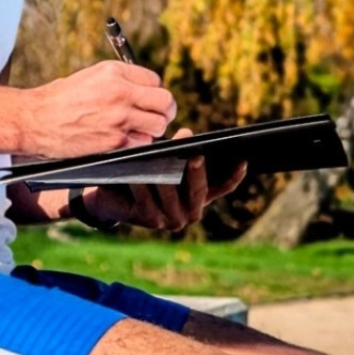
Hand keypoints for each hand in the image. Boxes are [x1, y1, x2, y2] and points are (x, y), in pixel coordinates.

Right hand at [23, 60, 176, 158]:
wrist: (35, 120)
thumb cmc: (58, 99)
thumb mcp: (89, 77)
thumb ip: (118, 81)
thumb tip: (143, 92)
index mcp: (113, 72)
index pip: (155, 80)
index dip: (151, 92)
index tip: (145, 100)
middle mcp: (120, 91)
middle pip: (165, 101)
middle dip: (163, 110)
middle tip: (155, 115)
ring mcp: (119, 117)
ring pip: (159, 124)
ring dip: (152, 128)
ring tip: (136, 129)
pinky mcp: (115, 140)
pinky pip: (143, 142)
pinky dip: (137, 143)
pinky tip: (122, 139)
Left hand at [83, 128, 247, 231]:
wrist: (110, 195)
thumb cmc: (142, 173)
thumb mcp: (164, 162)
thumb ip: (178, 153)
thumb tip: (187, 134)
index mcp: (199, 198)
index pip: (222, 186)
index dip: (234, 175)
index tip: (243, 159)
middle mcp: (190, 213)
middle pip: (197, 190)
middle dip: (197, 170)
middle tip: (196, 152)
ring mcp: (171, 219)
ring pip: (171, 194)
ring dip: (166, 175)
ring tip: (161, 156)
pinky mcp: (149, 220)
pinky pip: (147, 201)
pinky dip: (142, 187)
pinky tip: (135, 176)